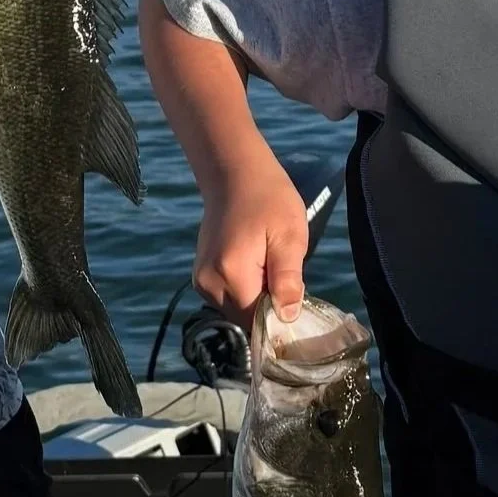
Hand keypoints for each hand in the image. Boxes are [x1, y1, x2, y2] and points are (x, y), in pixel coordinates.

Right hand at [193, 155, 307, 322]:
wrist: (234, 174)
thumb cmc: (268, 198)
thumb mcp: (290, 235)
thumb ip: (287, 279)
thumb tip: (287, 317)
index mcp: (230, 274)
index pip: (257, 322)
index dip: (280, 319)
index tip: (296, 300)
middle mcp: (208, 283)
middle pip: (245, 320)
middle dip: (268, 309)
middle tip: (287, 278)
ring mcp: (201, 280)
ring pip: (237, 311)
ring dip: (257, 300)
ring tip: (271, 268)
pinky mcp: (201, 276)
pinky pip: (229, 298)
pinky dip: (246, 291)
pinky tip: (258, 267)